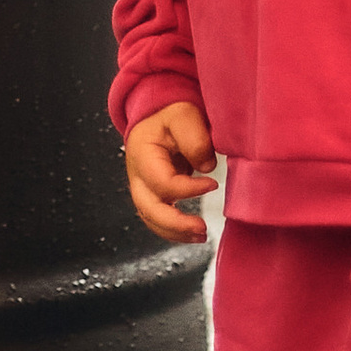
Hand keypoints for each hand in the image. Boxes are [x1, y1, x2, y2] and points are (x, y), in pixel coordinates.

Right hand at [125, 99, 216, 242]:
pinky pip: (157, 219)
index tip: (213, 184)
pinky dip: (172, 231)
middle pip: (148, 208)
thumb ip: (194, 138)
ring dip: (175, 232)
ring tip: (201, 235)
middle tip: (202, 228)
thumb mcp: (183, 115)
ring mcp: (142, 188)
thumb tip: (206, 167)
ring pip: (151, 219)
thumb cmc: (170, 114)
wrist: (159, 115)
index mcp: (142, 154)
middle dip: (175, 224)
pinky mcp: (152, 195)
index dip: (188, 189)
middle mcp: (137, 175)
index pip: (162, 182)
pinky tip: (192, 234)